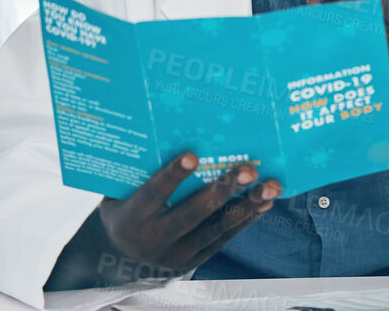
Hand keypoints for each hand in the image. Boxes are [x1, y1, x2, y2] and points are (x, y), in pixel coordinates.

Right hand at [56, 153, 279, 287]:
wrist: (118, 255)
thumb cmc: (123, 205)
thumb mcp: (119, 190)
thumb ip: (140, 169)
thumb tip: (169, 126)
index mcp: (131, 218)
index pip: (153, 195)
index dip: (172, 176)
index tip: (192, 155)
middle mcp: (154, 241)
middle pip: (194, 214)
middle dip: (223, 190)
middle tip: (248, 169)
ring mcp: (176, 256)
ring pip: (216, 229)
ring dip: (247, 205)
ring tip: (270, 186)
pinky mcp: (193, 262)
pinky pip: (224, 238)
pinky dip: (246, 219)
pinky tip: (265, 202)